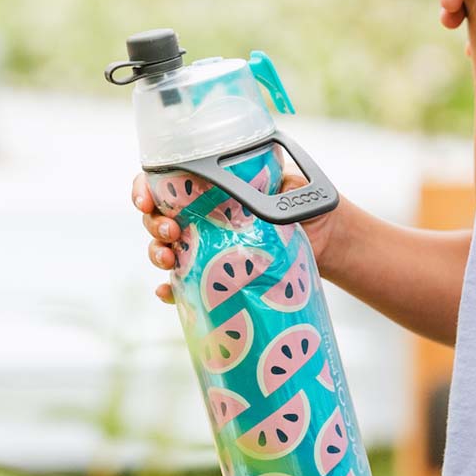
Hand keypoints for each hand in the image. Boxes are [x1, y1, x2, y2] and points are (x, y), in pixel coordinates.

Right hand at [131, 171, 342, 303]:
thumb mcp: (290, 185)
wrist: (329, 242)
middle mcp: (202, 215)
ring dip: (157, 253)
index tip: (146, 199)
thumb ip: (268, 183)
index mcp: (211, 187)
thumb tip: (257, 190)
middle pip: (157, 217)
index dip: (145, 188)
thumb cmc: (307, 206)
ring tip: (169, 259)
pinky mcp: (216, 277)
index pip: (165, 182)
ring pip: (165, 249)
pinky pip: (185, 286)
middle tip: (170, 230)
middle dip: (153, 224)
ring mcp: (206, 247)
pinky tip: (167, 293)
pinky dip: (170, 291)